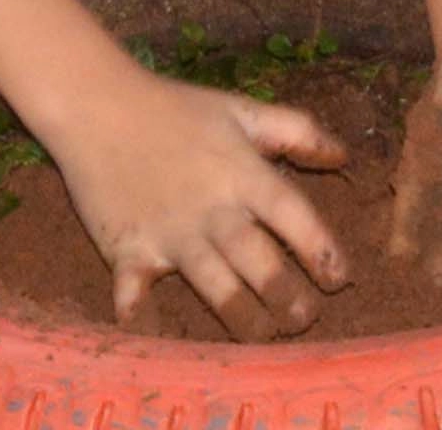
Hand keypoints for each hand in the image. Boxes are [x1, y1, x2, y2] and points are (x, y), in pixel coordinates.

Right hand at [45, 69, 347, 331]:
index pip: (292, 215)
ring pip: (214, 287)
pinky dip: (141, 317)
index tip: (340, 277)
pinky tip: (152, 335)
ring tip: (263, 336)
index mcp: (241, 174)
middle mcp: (211, 209)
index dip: (320, 248)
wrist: (96, 104)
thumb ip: (297, 130)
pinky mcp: (128, 250)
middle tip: (304, 319)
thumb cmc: (174, 108)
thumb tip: (344, 156)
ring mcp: (169, 234)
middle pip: (258, 262)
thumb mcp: (241, 109)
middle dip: (287, 297)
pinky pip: (135, 293)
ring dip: (243, 319)